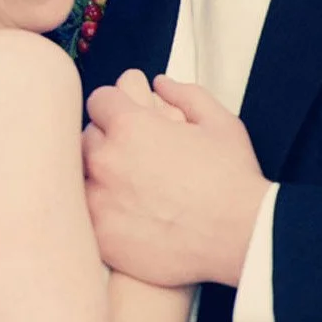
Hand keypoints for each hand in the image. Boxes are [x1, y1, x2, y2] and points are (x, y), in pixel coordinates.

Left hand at [81, 71, 271, 287]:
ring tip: (128, 188)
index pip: (99, 101)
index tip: (126, 120)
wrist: (242, 237)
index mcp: (130, 126)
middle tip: (132, 156)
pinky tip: (124, 215)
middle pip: (86, 137)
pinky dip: (100, 211)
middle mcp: (106, 159)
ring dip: (98, 177)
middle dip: (106, 141)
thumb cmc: (233, 180)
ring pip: (79, 177)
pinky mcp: (101, 235)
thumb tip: (160, 84)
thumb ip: (185, 94)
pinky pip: (84, 215)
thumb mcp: (220, 123)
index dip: (115, 107)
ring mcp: (99, 199)